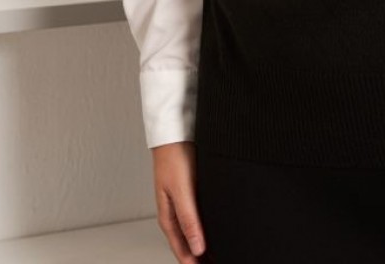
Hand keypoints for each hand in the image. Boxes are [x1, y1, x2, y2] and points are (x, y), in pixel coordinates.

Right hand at [152, 141, 206, 262]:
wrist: (175, 133)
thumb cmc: (173, 158)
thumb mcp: (182, 192)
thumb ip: (189, 220)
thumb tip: (198, 247)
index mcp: (168, 217)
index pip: (182, 249)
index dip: (193, 263)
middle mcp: (174, 212)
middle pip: (188, 242)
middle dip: (199, 257)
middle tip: (215, 263)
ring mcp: (183, 202)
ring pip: (193, 231)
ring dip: (203, 243)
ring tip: (216, 254)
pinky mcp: (191, 192)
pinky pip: (198, 216)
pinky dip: (206, 227)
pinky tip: (215, 229)